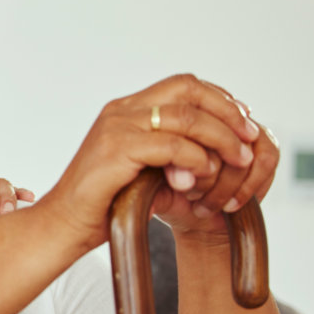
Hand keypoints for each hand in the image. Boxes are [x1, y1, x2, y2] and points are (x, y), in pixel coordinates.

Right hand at [38, 74, 265, 252]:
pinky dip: (195, 159)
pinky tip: (204, 177)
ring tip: (239, 159)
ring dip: (220, 137)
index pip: (184, 85)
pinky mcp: (116, 149)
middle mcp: (122, 110)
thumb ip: (179, 155)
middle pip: (188, 89)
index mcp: (129, 109)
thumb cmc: (106, 206)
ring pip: (185, 116)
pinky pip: (171, 146)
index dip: (220, 99)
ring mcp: (117, 126)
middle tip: (250, 135)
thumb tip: (225, 152)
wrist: (63, 228)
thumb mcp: (149, 172)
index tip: (245, 121)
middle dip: (227, 111)